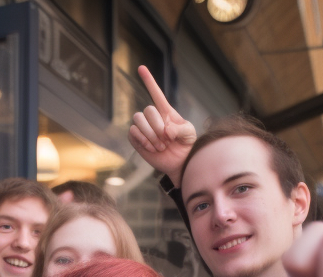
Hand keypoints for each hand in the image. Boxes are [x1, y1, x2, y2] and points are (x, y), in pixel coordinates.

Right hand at [129, 66, 195, 186]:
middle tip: (166, 139)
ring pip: (137, 120)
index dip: (148, 81)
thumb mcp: (189, 134)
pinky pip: (133, 133)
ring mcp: (143, 129)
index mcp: (166, 111)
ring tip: (160, 146)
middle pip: (147, 110)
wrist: (179, 162)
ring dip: (149, 134)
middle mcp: (153, 118)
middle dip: (156, 125)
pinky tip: (152, 148)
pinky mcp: (137, 140)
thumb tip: (165, 130)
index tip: (140, 68)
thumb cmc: (186, 145)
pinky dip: (143, 141)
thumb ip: (180, 129)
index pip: (156, 93)